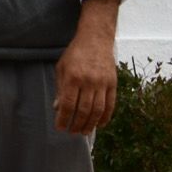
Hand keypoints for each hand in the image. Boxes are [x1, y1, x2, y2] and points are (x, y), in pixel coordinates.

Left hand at [54, 0, 120, 133]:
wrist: (96, 39)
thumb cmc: (75, 54)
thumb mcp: (62, 68)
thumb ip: (60, 88)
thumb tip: (58, 108)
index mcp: (73, 78)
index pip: (68, 104)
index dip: (64, 118)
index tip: (60, 127)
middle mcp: (89, 82)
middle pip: (84, 110)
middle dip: (77, 124)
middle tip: (72, 133)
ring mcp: (103, 83)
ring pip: (98, 110)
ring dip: (91, 124)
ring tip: (85, 132)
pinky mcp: (113, 84)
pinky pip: (110, 104)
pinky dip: (106, 117)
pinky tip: (100, 124)